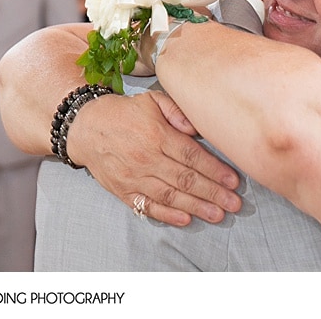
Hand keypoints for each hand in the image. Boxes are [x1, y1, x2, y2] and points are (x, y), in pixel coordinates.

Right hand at [65, 91, 241, 224]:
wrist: (86, 128)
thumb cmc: (125, 113)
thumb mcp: (152, 100)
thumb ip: (177, 111)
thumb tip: (197, 128)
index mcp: (157, 135)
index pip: (191, 155)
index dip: (215, 170)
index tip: (234, 180)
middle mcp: (147, 159)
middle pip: (185, 179)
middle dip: (213, 193)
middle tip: (234, 203)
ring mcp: (134, 177)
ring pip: (170, 196)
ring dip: (197, 207)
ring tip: (218, 214)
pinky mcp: (124, 191)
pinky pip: (148, 206)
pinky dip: (168, 215)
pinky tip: (186, 219)